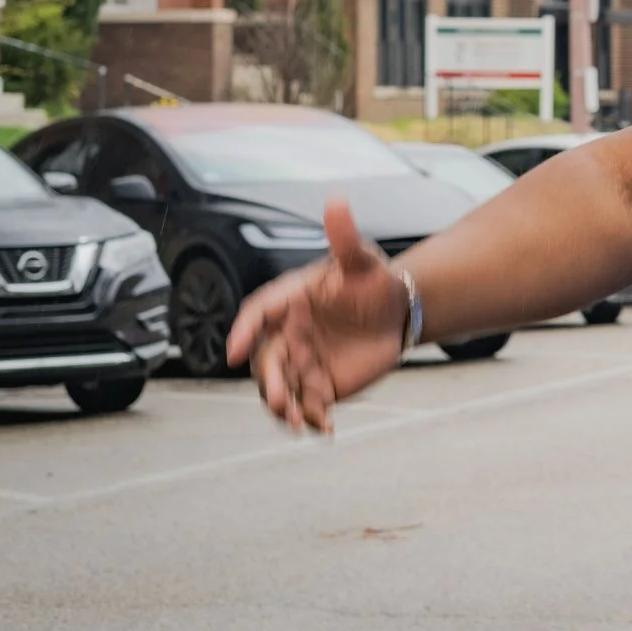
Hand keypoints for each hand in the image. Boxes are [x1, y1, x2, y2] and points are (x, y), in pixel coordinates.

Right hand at [224, 199, 407, 434]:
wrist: (397, 311)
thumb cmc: (372, 280)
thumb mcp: (362, 260)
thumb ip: (345, 238)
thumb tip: (336, 201)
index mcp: (288, 301)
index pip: (258, 314)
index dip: (244, 331)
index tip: (234, 349)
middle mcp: (286, 334)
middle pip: (266, 360)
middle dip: (269, 381)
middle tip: (277, 398)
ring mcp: (300, 361)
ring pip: (282, 387)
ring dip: (285, 406)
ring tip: (298, 422)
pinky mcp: (318, 383)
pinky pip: (308, 404)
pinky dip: (313, 418)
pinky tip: (324, 429)